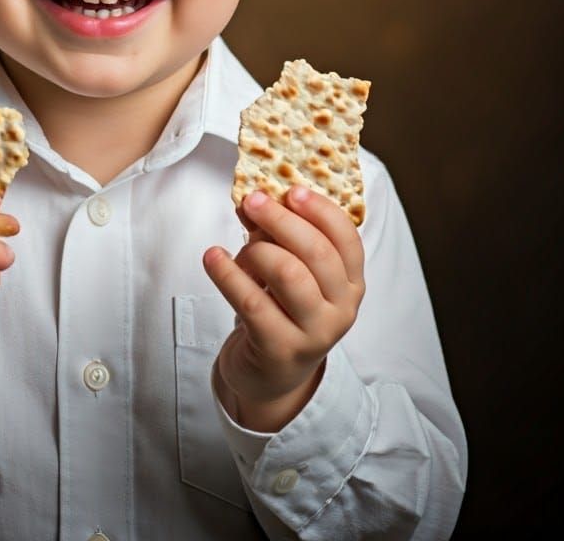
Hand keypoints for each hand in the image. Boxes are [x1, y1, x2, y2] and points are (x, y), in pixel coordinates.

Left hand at [203, 185, 364, 431]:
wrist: (269, 374)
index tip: (291, 190)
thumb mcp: (283, 267)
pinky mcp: (281, 350)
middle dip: (282, 220)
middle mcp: (341, 308)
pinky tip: (213, 258)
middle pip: (317, 252)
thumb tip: (249, 201)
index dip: (320, 210)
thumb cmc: (279, 308)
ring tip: (238, 250)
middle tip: (252, 201)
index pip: (347, 238)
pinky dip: (228, 274)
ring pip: (289, 275)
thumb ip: (271, 234)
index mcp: (350, 282)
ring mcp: (314, 332)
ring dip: (257, 250)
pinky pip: (253, 302)